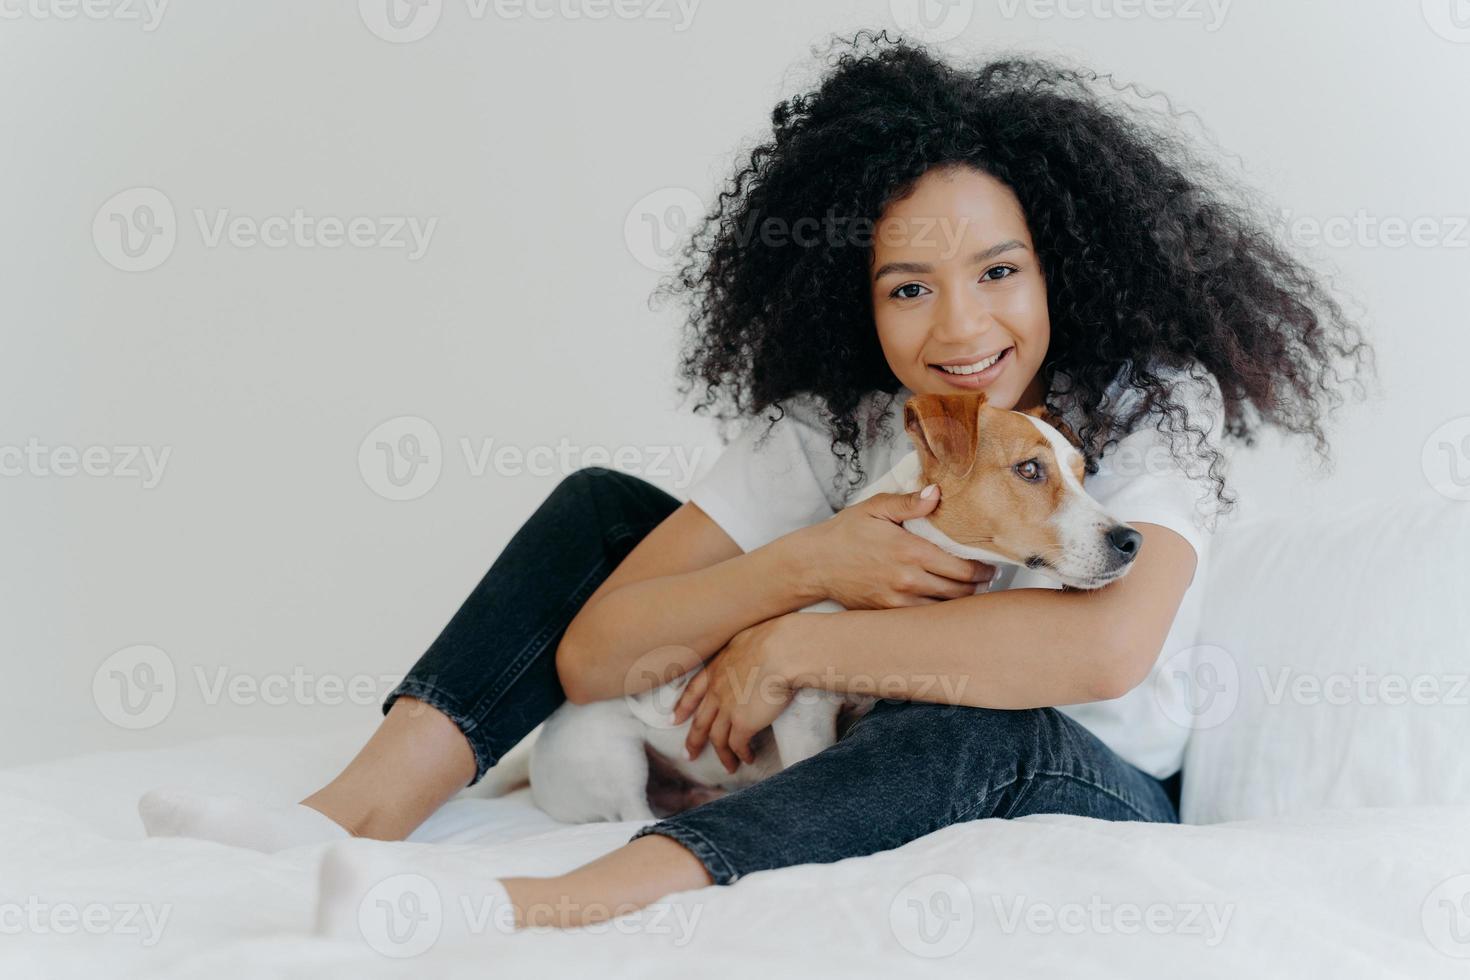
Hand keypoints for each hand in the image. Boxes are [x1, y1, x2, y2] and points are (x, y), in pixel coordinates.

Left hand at [672, 615, 802, 773]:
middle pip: (700, 721)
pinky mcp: (743, 723)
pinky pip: (737, 746)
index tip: (674, 718)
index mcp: (717, 668)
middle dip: (693, 739)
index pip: (693, 690)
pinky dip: (740, 755)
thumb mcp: (749, 638)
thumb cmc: (776, 639)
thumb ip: (745, 650)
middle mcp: (717, 690)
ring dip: (722, 755)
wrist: (785, 650)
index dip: (683, 706)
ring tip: (728, 766)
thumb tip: (755, 651)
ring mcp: (728, 708)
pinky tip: (746, 759)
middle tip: (688, 754)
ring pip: (717, 738)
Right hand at [793, 484, 996, 608]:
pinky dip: (937, 613)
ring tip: (969, 591)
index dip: (982, 569)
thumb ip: (909, 502)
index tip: (988, 565)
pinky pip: (923, 618)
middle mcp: (908, 580)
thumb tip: (937, 493)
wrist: (814, 564)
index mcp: (910, 551)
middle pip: (960, 592)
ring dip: (960, 602)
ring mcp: (898, 601)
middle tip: (984, 579)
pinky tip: (942, 603)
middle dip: (977, 586)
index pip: (962, 568)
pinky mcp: (888, 613)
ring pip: (944, 609)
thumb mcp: (875, 508)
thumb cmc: (845, 533)